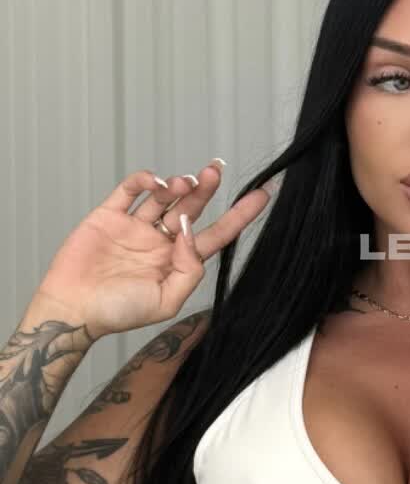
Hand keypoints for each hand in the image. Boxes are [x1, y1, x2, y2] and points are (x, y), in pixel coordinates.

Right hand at [34, 162, 270, 340]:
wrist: (73, 310)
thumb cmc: (118, 312)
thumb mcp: (167, 301)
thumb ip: (189, 269)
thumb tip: (191, 234)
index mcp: (177, 260)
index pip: (216, 233)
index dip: (239, 215)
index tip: (262, 194)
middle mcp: (160, 240)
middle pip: (191, 208)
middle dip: (206, 188)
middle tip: (215, 171)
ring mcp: (135, 227)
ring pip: (163, 196)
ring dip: (177, 185)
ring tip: (183, 183)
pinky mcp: (108, 216)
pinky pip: (129, 191)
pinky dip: (144, 181)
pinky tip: (155, 182)